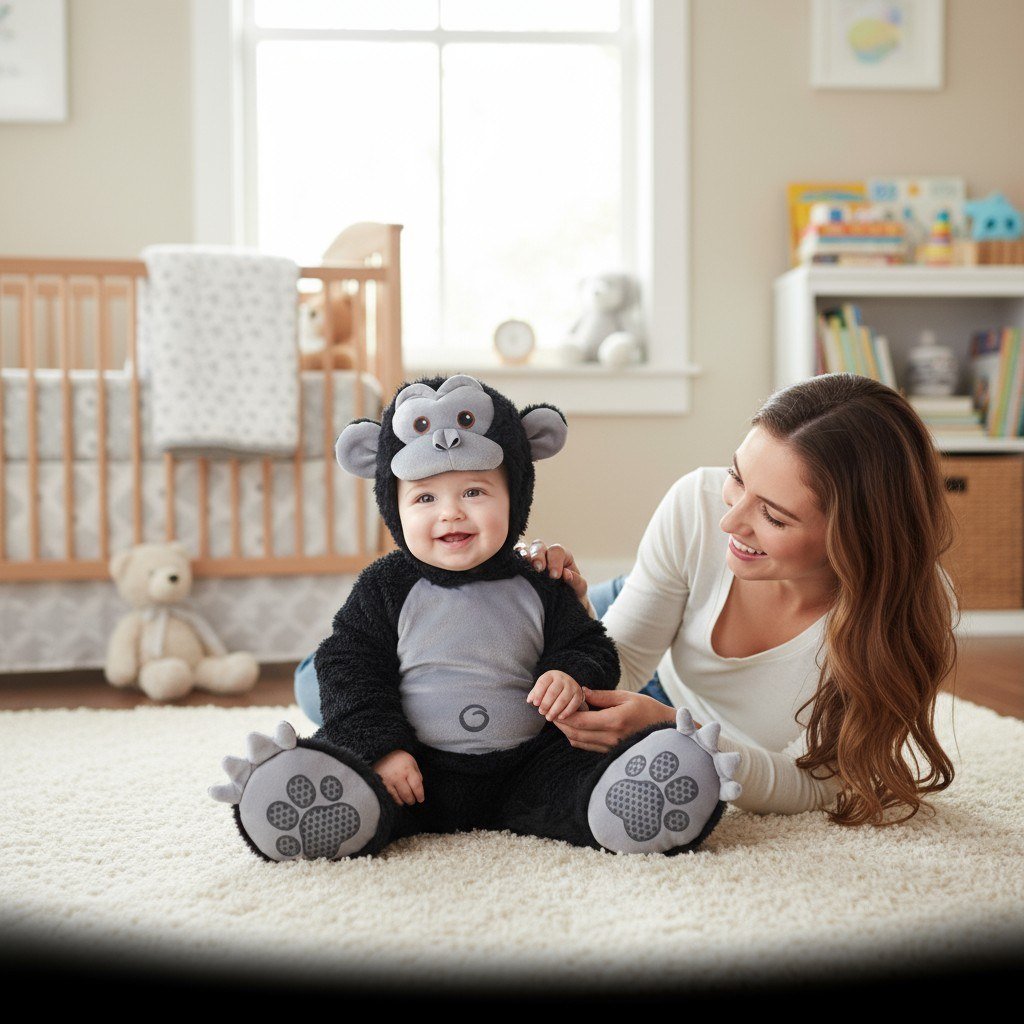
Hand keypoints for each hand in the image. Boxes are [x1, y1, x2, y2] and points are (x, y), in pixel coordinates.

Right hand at [372, 749, 424, 805]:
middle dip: (411, 800)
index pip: (416, 784)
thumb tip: (419, 789)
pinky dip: (395, 800)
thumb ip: (416, 773)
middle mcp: (398, 774)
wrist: (377, 753)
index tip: (421, 799)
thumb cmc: (397, 758)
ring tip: (405, 800)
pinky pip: (390, 798)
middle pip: (407, 794)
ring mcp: (388, 781)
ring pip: (399, 798)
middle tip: (413, 801)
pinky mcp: (380, 786)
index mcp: (407, 766)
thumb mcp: (409, 761)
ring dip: (403, 801)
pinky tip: (398, 798)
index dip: (420, 794)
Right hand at [513, 539, 588, 605]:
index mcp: (562, 557)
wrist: (563, 610)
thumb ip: (577, 583)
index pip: (557, 551)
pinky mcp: (521, 569)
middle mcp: (546, 555)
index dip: (555, 561)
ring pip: (525, 550)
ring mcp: (532, 561)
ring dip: (524, 556)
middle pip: (539, 546)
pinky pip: (514, 559)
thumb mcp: (580, 592)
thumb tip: (567, 574)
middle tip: (539, 569)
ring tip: (524, 565)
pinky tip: (512, 567)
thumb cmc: (573, 597)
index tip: (555, 576)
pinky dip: (513, 560)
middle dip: (538, 555)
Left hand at [527, 670, 585, 721]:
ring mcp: (572, 686)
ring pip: (563, 699)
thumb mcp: (542, 687)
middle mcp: (562, 679)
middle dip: (546, 704)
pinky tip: (560, 718)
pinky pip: (573, 704)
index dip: (538, 694)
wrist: (567, 686)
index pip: (543, 683)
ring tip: (549, 718)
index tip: (535, 704)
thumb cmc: (550, 688)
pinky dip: (566, 712)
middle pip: (553, 692)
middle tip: (541, 712)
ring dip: (555, 710)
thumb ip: (535, 693)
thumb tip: (530, 700)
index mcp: (551, 675)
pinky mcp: (579, 694)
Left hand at [551, 687, 676, 752]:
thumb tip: (582, 691)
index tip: (554, 706)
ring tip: (560, 718)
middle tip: (551, 712)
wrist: (666, 730)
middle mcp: (611, 738)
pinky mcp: (611, 752)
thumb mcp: (627, 696)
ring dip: (567, 731)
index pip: (580, 721)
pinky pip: (587, 747)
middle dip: (561, 724)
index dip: (564, 715)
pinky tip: (575, 727)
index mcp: (614, 721)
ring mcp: (611, 748)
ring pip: (579, 743)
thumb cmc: (649, 710)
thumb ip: (603, 696)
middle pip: (575, 734)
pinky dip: (577, 737)